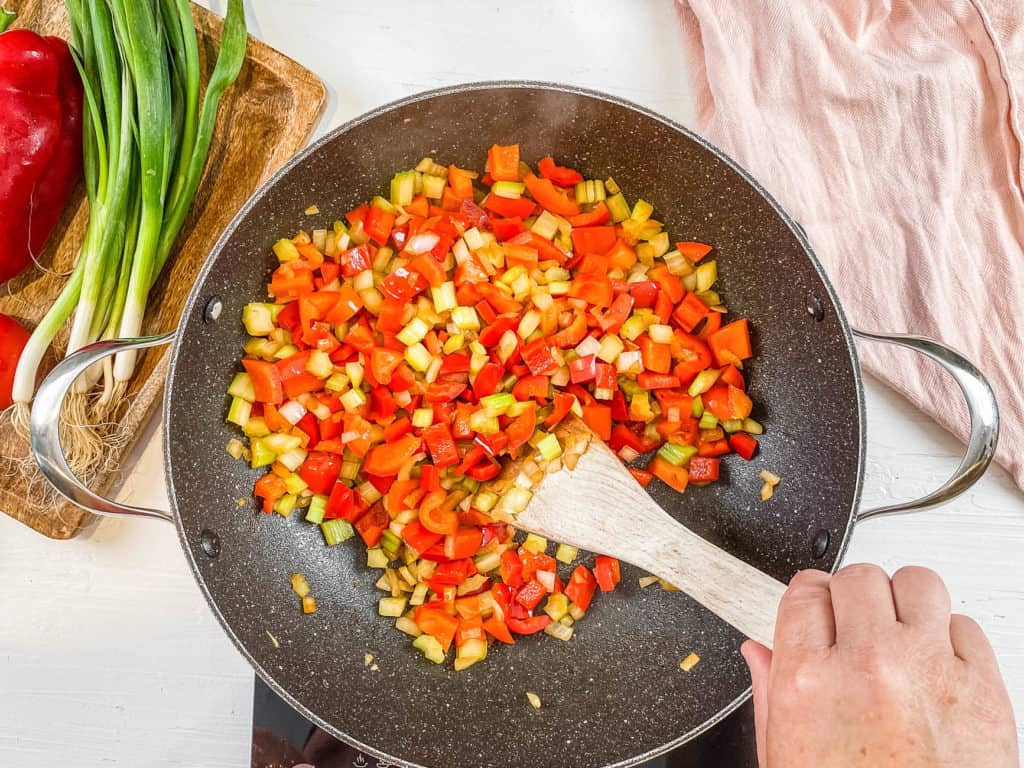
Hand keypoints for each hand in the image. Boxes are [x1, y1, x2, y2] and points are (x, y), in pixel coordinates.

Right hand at [742, 564, 1017, 766]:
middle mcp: (869, 665)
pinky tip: (934, 664)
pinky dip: (950, 637)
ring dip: (904, 601)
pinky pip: (966, 625)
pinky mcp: (985, 689)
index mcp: (810, 681)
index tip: (814, 607)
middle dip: (851, 596)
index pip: (803, 593)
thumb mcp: (785, 758)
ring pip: (917, 582)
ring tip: (899, 630)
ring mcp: (930, 671)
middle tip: (854, 622)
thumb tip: (759, 654)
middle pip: (857, 578)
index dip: (807, 597)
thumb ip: (770, 694)